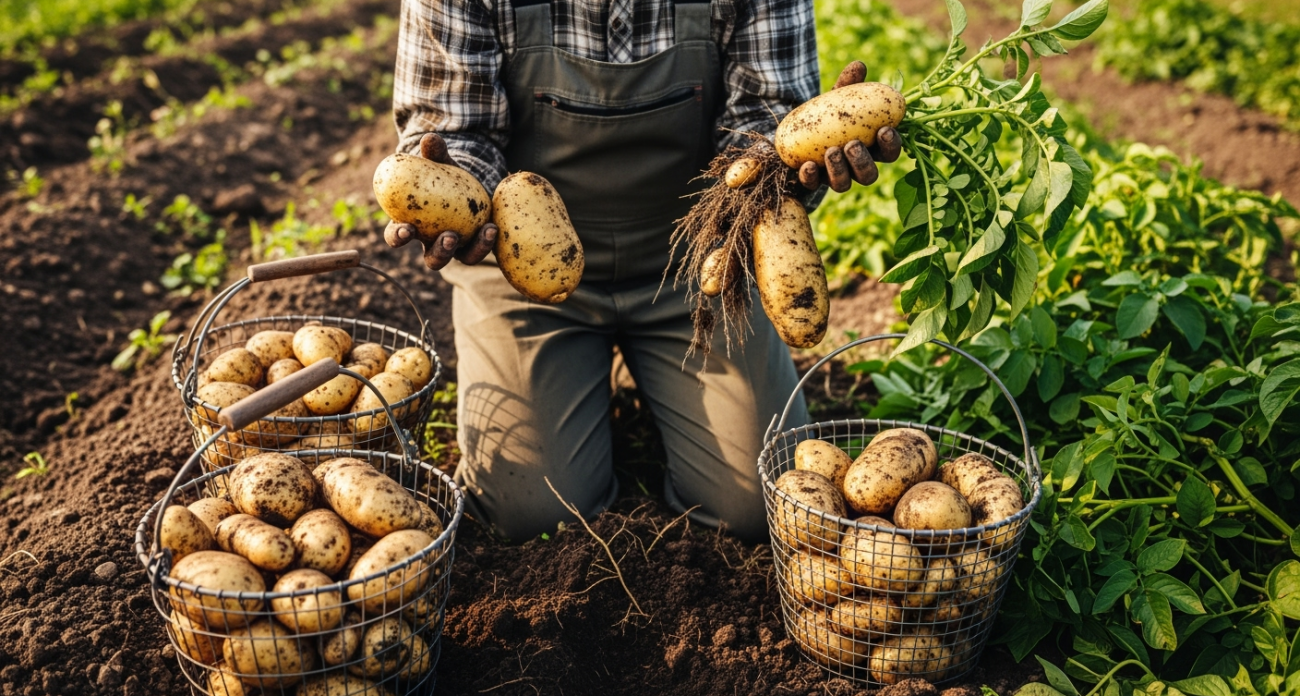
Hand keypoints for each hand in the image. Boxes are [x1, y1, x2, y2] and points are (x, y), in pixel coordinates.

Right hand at [383, 133, 497, 270]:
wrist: (467, 181)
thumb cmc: (443, 174)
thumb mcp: (439, 162)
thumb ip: (434, 153)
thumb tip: (431, 139)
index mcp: (411, 225)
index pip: (396, 236)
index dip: (398, 237)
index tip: (406, 229)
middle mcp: (433, 243)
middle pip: (433, 259)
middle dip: (440, 252)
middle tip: (449, 237)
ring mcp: (458, 248)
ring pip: (462, 258)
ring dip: (474, 249)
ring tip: (485, 231)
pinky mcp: (477, 244)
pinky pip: (482, 247)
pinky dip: (489, 239)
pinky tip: (494, 226)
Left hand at [797, 61, 902, 193]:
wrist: (793, 129)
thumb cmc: (825, 114)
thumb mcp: (835, 98)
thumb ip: (847, 85)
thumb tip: (859, 66)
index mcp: (869, 148)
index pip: (888, 152)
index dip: (891, 145)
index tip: (885, 130)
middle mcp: (854, 168)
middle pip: (869, 175)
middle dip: (863, 162)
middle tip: (853, 144)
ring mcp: (832, 177)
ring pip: (843, 184)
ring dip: (840, 169)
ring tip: (831, 150)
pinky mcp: (809, 182)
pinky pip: (811, 185)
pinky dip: (810, 177)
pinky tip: (807, 165)